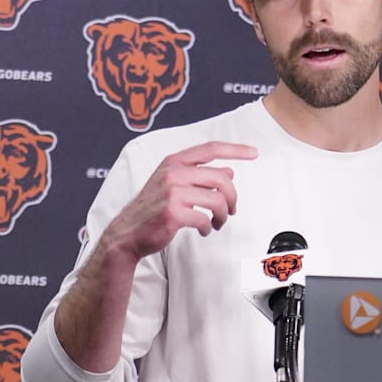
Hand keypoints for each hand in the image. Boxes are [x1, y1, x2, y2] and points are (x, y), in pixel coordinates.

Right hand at [102, 141, 257, 261]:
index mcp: (174, 162)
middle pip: (221, 178)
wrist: (127, 233)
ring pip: (217, 200)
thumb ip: (199, 175)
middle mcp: (173, 173)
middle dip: (232, 198)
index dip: (235, 150)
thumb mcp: (173, 184)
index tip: (253, 153)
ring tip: (216, 223)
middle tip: (230, 210)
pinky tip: (203, 230)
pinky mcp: (173, 213)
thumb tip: (228, 172)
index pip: (211, 149)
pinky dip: (208, 227)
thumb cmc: (152, 209)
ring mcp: (172, 192)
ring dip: (222, 215)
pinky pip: (205, 219)